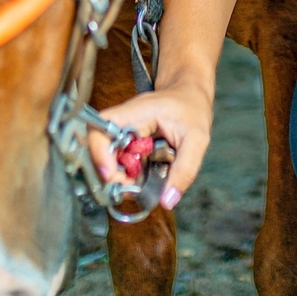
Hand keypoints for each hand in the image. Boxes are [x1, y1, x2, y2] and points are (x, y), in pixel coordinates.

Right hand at [86, 81, 213, 210]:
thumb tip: (167, 201)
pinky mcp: (128, 143)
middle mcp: (124, 122)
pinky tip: (141, 180)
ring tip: (138, 186)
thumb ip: (184, 169)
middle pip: (100, 149)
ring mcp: (124, 133)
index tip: (112, 175)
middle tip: (131, 188)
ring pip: (109, 159)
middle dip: (112, 174)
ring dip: (120, 177)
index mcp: (136, 113)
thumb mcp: (197, 139)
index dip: (99, 153)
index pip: (101, 128)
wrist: (191, 95)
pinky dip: (128, 175)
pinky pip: (121, 162)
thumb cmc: (193, 109)